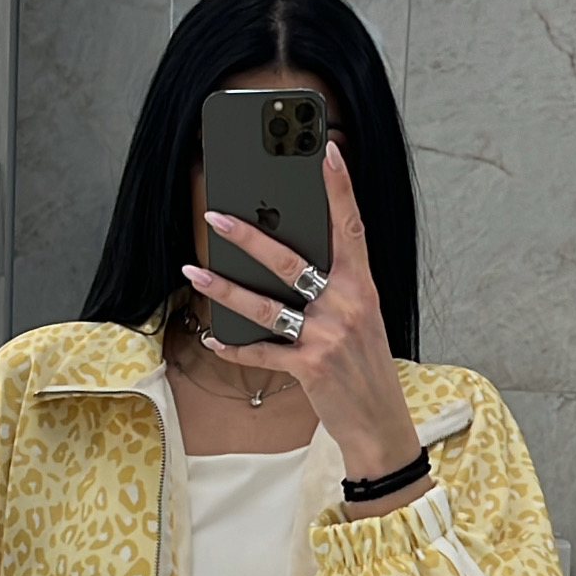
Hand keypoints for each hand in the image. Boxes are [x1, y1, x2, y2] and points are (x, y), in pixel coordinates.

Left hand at [183, 142, 431, 507]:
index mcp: (363, 287)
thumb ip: (334, 290)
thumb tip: (290, 265)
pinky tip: (211, 337)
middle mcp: (346, 305)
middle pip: (290, 261)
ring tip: (194, 271)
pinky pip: (261, 352)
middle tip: (216, 216)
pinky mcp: (310, 368)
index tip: (326, 150)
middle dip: (248, 237)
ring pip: (265, 305)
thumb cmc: (365, 370)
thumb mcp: (361, 321)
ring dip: (224, 288)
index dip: (339, 188)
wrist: (381, 425)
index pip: (351, 227)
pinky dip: (232, 347)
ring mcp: (327, 336)